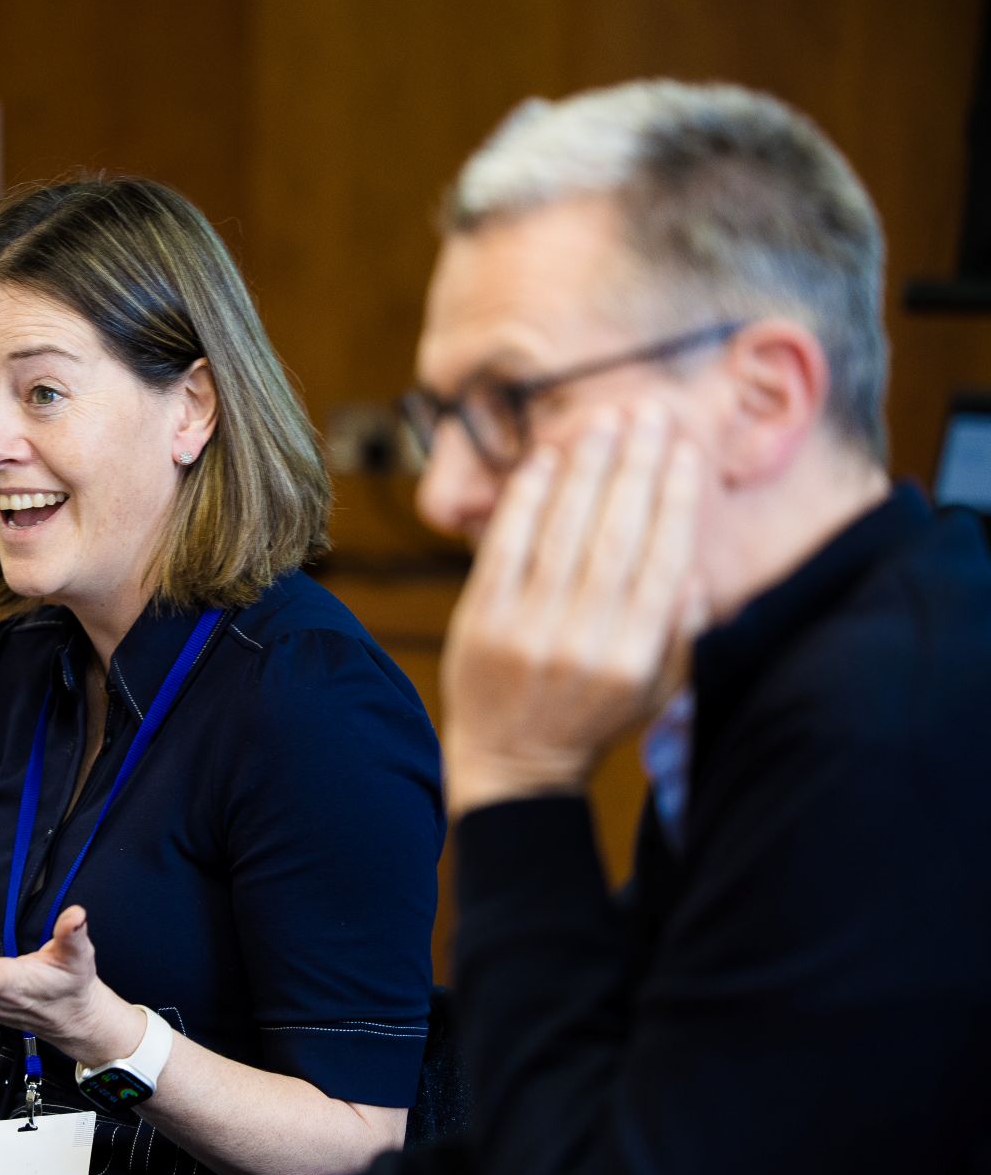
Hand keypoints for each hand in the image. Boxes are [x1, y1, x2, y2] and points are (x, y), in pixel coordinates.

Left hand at [441, 403, 706, 817]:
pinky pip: (506, 547)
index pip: (662, 561)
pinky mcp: (481, 620)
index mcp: (633, 656)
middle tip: (646, 411)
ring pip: (563, 532)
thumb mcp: (657, 688)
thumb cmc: (593, 717)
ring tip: (603, 420)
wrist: (512, 763)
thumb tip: (693, 562)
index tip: (684, 450)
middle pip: (615, 535)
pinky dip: (526, 500)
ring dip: (585, 468)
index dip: (674, 499)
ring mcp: (527, 628)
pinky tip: (545, 460)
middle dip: (634, 465)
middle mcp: (582, 641)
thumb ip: (681, 629)